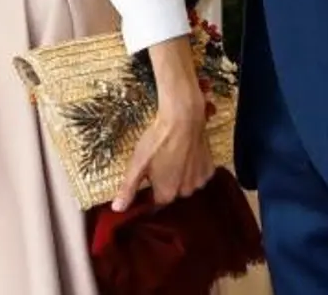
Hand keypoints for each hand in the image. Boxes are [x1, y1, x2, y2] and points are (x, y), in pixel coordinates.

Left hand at [113, 37, 215, 210]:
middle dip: (165, 181)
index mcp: (167, 193)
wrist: (184, 119)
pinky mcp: (209, 169)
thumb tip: (117, 209)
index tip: (147, 177)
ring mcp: (199, 181)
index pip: (156, 202)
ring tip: (172, 155)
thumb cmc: (158, 140)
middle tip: (159, 161)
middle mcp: (185, 192)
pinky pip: (198, 174)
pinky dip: (192, 167)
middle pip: (172, 192)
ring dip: (180, 175)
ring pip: (186, 183)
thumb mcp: (137, 164)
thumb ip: (128, 189)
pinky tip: (185, 153)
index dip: (149, 190)